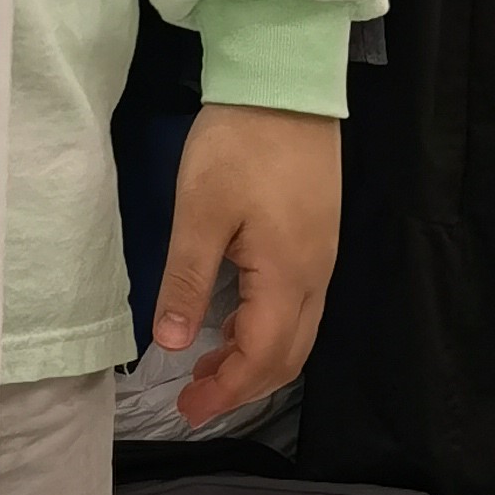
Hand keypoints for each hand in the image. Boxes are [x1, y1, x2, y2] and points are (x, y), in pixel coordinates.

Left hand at [147, 105, 341, 430]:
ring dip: (255, 359)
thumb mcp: (200, 211)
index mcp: (287, 276)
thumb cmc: (239, 143)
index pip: (261, 357)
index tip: (187, 411)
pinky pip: (299, 305)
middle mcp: (315, 276)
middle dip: (242, 386)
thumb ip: (188, 282)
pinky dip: (266, 329)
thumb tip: (172, 345)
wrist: (287, 84)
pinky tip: (233, 321)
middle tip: (193, 401)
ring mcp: (322, 257)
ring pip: (297, 333)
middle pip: (287, 356)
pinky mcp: (318, 238)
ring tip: (207, 368)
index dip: (225, 391)